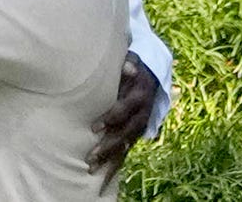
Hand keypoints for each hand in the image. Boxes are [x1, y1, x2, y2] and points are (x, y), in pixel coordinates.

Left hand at [86, 52, 158, 191]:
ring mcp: (139, 127)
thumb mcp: (132, 61)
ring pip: (125, 146)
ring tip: (91, 170)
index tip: (94, 127)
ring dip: (109, 160)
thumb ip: (129, 64)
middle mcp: (141, 115)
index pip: (125, 110)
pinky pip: (125, 152)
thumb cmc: (133, 67)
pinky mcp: (134, 136)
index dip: (112, 118)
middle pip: (125, 133)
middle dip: (108, 146)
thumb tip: (129, 67)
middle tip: (90, 156)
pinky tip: (102, 180)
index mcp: (140, 96)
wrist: (151, 77)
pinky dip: (114, 166)